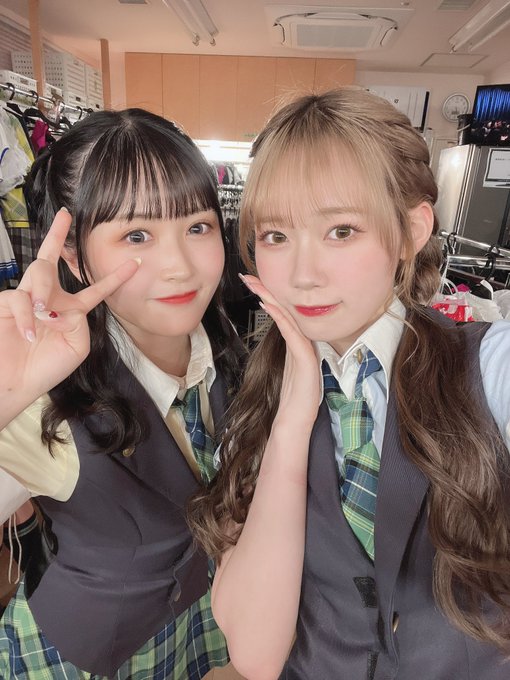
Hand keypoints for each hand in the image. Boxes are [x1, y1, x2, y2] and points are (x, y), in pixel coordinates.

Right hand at [0, 209, 138, 423]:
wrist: (13, 384)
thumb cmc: (44, 370)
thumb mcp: (76, 347)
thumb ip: (80, 322)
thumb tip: (63, 303)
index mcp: (68, 311)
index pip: (93, 289)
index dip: (113, 277)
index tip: (133, 263)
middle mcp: (46, 300)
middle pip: (50, 260)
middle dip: (56, 235)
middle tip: (65, 215)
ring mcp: (24, 299)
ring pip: (38, 274)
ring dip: (44, 292)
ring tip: (45, 315)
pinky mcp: (4, 304)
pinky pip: (20, 299)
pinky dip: (28, 317)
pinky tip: (30, 332)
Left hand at [240, 273, 320, 426]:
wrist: (296, 419)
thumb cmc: (291, 398)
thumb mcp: (285, 369)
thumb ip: (285, 351)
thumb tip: (279, 335)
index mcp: (296, 343)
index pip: (281, 314)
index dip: (268, 296)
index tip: (252, 282)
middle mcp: (301, 342)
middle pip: (284, 310)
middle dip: (266, 290)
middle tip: (248, 275)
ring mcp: (304, 349)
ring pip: (287, 316)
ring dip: (271, 298)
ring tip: (255, 283)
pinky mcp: (306, 358)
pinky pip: (292, 332)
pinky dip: (280, 317)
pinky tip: (269, 305)